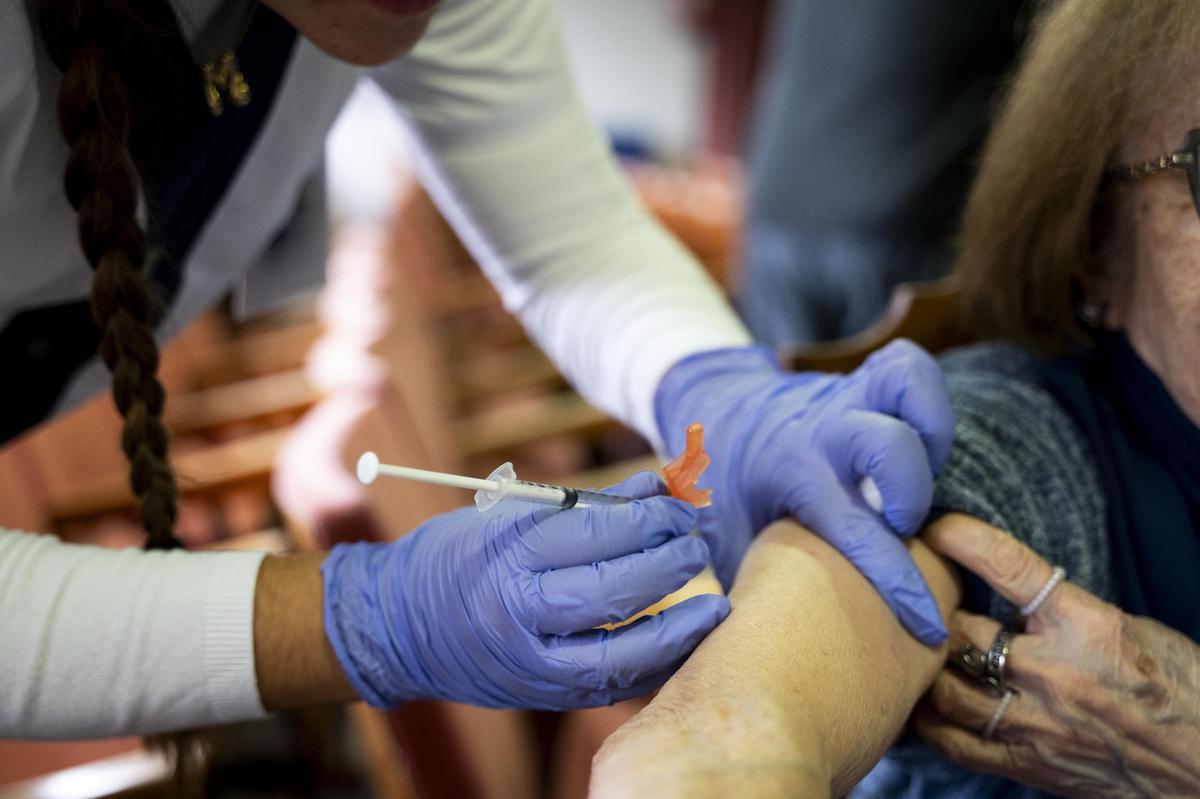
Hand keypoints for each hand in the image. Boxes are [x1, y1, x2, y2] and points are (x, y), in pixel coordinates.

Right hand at [321, 472, 728, 709]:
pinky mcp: (544, 694)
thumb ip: (587, 504)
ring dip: (678, 627)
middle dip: (669, 563)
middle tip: (698, 541)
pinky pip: (613, 686)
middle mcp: (520, 613)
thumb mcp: (509, 514)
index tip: (680, 501)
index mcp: (509, 555)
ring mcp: (532, 662)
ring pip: (621, 652)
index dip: (649, 516)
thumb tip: (660, 485)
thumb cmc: (458, 555)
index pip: (596, 534)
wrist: (397, 627)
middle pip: (614, 590)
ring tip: (715, 603)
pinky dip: (655, 663)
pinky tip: (685, 641)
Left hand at [654, 339, 954, 642]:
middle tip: (900, 527)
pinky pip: (910, 368)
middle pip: (889, 445)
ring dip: (932, 432)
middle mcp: (821, 429)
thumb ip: (751, 583)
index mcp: (787, 473)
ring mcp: (846, 397)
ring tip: (917, 480)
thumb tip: (757, 659)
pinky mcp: (865, 381)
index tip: (927, 625)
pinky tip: (920, 442)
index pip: (855, 529)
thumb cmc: (725, 490)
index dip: (897, 582)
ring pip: (911, 385)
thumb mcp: (722, 538)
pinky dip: (926, 400)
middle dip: (911, 494)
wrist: (715, 409)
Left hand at [915, 515, 1199, 797]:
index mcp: (1087, 626)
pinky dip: (930, 722)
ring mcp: (1037, 724)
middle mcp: (1054, 674)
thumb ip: (1064, 609)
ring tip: (912, 650)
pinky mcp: (1029, 764)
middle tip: (918, 600)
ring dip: (924, 668)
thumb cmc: (1177, 688)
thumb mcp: (1128, 627)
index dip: (963, 539)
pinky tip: (921, 705)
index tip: (934, 527)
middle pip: (960, 631)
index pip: (1008, 566)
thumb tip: (1004, 585)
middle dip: (934, 613)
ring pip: (946, 691)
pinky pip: (957, 743)